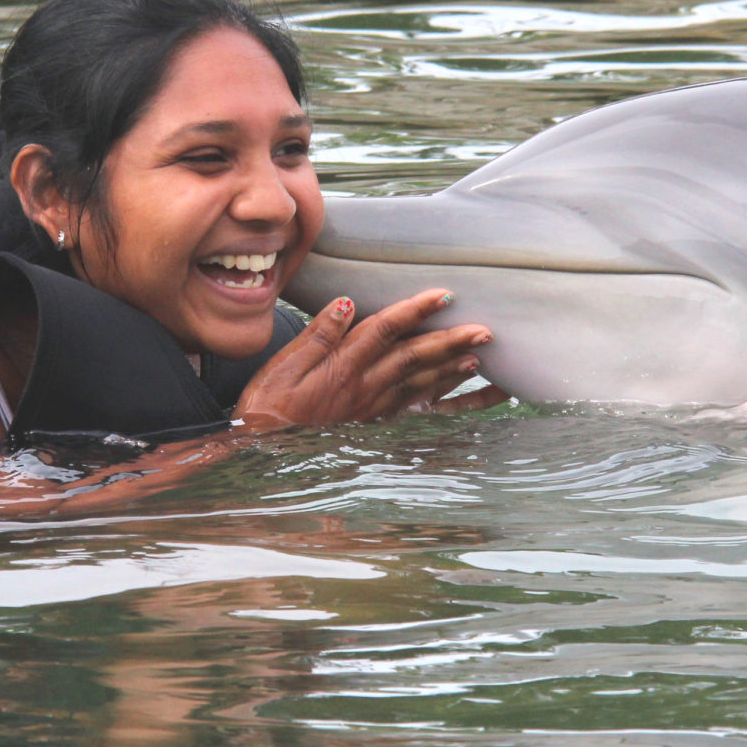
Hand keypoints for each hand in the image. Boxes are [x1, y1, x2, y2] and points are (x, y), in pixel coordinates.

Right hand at [233, 290, 508, 430]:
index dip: (415, 310)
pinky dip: (447, 401)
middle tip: (484, 330)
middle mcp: (364, 389)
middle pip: (413, 359)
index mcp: (342, 369)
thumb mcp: (282, 367)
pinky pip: (418, 410)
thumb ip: (317, 336)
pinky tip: (467, 394)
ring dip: (453, 370)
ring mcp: (373, 408)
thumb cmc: (268, 406)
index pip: (385, 331)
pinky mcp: (375, 422)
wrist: (263, 452)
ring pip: (421, 385)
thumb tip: (347, 303)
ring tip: (481, 356)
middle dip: (450, 342)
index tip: (444, 294)